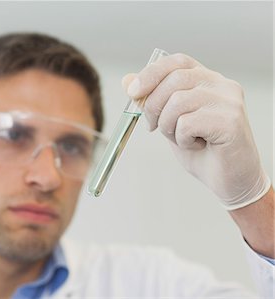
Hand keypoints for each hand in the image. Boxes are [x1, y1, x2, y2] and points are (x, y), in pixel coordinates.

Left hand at [122, 53, 270, 209]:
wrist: (230, 180)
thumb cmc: (203, 150)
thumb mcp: (170, 121)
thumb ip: (152, 100)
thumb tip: (127, 80)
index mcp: (207, 80)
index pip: (177, 62)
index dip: (151, 73)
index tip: (133, 92)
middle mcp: (222, 85)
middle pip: (174, 80)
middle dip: (153, 106)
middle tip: (153, 127)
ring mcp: (229, 101)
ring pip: (178, 102)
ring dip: (168, 126)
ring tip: (182, 139)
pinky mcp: (230, 121)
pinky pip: (188, 123)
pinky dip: (182, 139)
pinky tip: (197, 145)